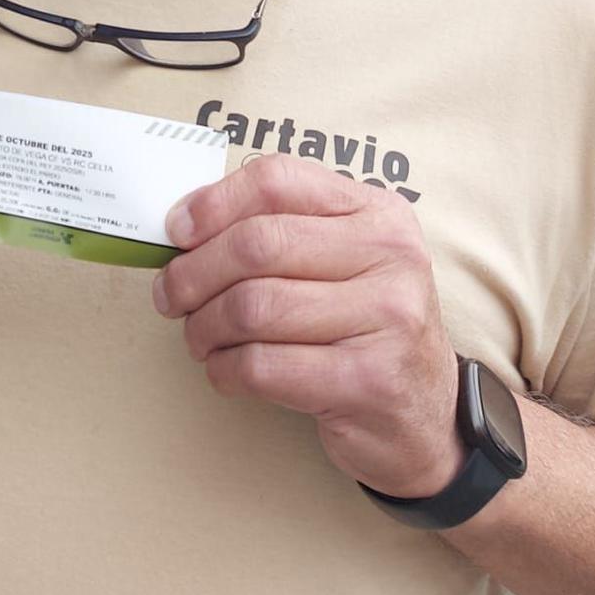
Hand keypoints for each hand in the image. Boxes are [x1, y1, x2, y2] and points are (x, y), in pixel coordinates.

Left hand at [151, 155, 461, 497]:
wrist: (424, 413)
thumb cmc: (361, 327)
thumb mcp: (340, 260)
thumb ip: (277, 230)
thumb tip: (180, 225)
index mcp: (377, 211)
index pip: (278, 180)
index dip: (212, 203)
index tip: (175, 232)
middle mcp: (392, 255)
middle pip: (257, 244)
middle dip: (194, 273)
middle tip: (170, 296)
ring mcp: (388, 318)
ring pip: (252, 307)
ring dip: (204, 327)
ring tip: (200, 338)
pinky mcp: (370, 380)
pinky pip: (263, 365)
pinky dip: (225, 370)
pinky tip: (227, 371)